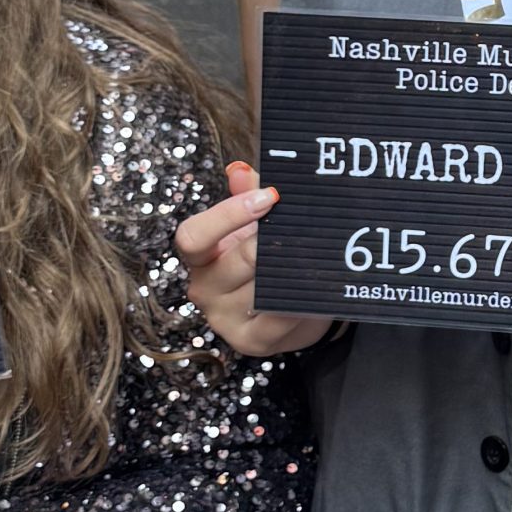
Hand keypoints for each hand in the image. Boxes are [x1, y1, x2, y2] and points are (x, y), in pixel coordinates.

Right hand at [175, 160, 331, 356]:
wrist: (293, 305)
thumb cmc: (269, 258)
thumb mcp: (257, 223)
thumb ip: (249, 193)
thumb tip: (239, 170)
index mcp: (201, 256)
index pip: (193, 237)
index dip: (227, 216)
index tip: (269, 198)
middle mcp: (204, 288)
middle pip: (238, 260)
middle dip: (273, 243)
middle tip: (305, 229)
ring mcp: (223, 319)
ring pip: (261, 288)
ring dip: (293, 271)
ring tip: (318, 255)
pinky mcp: (250, 341)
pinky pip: (277, 318)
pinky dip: (298, 302)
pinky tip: (314, 289)